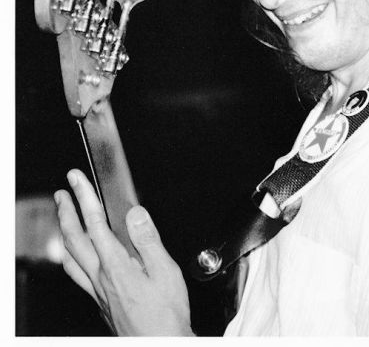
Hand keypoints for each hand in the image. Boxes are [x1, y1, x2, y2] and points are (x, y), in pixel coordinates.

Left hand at [54, 169, 193, 335]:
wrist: (159, 342)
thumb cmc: (165, 314)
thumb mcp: (165, 272)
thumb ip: (148, 240)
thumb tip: (135, 214)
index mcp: (116, 266)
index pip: (94, 224)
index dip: (84, 197)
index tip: (77, 179)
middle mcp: (101, 278)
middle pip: (74, 239)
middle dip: (65, 212)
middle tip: (62, 193)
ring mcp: (98, 291)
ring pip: (70, 257)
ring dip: (64, 232)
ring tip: (63, 217)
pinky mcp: (101, 300)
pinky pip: (77, 273)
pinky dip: (71, 256)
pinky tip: (76, 256)